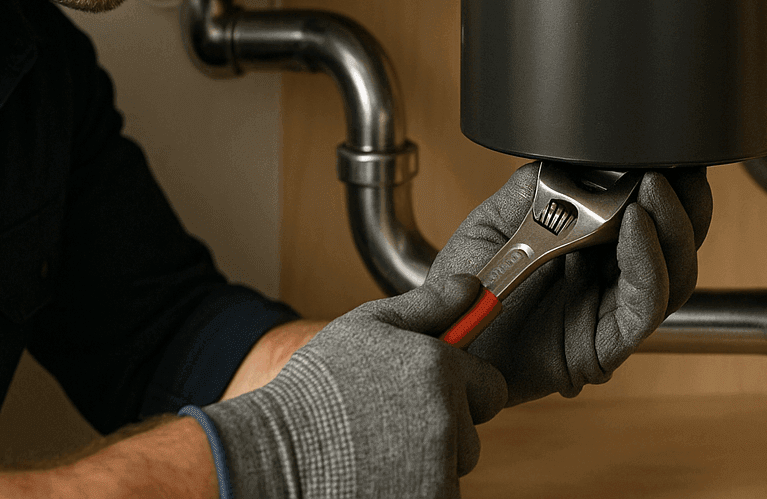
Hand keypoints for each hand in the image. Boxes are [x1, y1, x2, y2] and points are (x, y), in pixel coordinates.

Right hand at [202, 274, 505, 498]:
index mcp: (440, 368)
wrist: (274, 456)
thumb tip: (471, 287)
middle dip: (446, 428)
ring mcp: (438, 467)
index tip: (430, 393)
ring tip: (377, 448)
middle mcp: (446, 418)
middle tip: (393, 423)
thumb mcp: (367, 327)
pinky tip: (377, 473)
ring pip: (455, 466)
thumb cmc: (315, 390)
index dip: (464, 390)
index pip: (492, 387)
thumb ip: (428, 306)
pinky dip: (416, 487)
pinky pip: (439, 492)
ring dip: (430, 461)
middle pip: (473, 431)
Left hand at [433, 163, 711, 405]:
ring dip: (672, 228)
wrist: (438, 343)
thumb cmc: (465, 289)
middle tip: (677, 166)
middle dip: (686, 202)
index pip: (652, 211)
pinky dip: (648, 266)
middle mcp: (612, 276)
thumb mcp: (492, 223)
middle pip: (678, 242)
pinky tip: (634, 229)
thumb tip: (570, 158)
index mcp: (593, 242)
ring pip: (676, 274)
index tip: (670, 148)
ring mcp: (611, 310)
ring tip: (654, 189)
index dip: (671, 182)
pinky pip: (644, 308)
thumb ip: (531, 190)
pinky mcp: (605, 346)